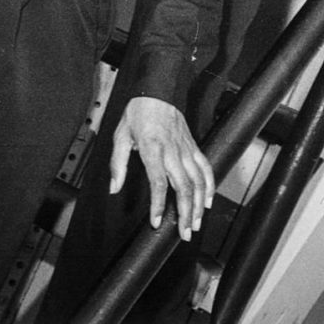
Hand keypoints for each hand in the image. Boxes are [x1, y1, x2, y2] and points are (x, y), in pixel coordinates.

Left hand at [110, 96, 214, 241]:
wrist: (159, 90)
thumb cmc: (138, 112)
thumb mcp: (120, 135)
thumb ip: (117, 163)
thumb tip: (114, 188)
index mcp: (152, 148)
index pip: (158, 182)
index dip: (158, 205)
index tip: (156, 222)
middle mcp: (172, 150)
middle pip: (184, 186)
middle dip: (185, 213)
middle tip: (184, 233)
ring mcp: (185, 148)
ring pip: (198, 180)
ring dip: (198, 205)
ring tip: (195, 224)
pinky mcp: (193, 145)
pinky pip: (205, 167)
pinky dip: (210, 185)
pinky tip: (207, 201)